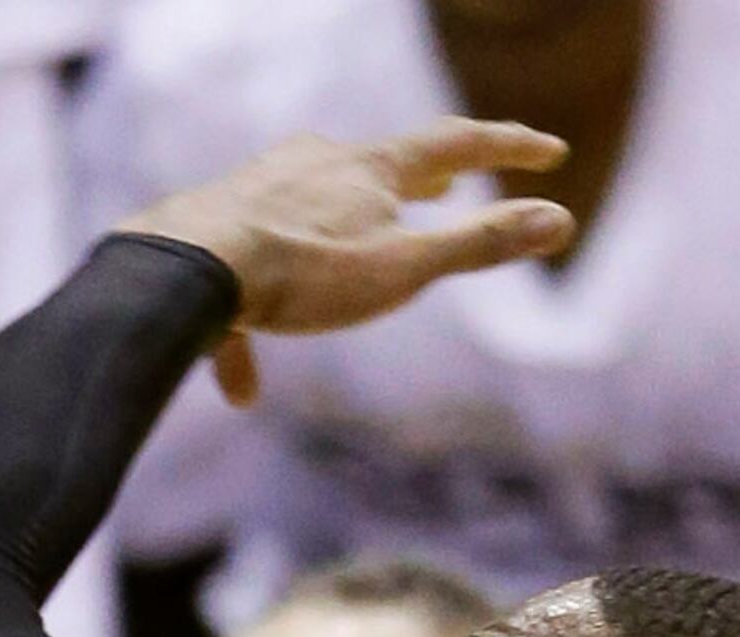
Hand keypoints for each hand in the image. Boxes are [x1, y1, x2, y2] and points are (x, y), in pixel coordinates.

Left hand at [123, 122, 573, 405]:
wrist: (180, 271)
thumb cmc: (301, 273)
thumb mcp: (404, 268)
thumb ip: (478, 245)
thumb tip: (559, 221)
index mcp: (370, 166)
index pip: (457, 143)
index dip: (509, 148)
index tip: (548, 153)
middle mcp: (312, 164)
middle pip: (376, 167)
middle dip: (415, 180)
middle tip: (445, 182)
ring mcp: (256, 192)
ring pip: (307, 216)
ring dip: (336, 238)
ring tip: (349, 258)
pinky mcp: (208, 230)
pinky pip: (241, 283)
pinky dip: (251, 329)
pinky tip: (243, 390)